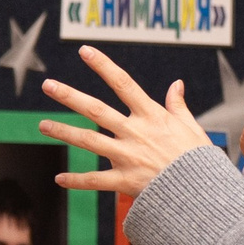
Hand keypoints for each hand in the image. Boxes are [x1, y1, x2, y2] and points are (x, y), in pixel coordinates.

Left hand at [40, 47, 219, 196]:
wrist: (201, 193)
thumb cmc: (197, 159)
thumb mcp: (191, 127)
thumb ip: (178, 105)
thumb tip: (177, 83)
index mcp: (151, 115)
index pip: (123, 83)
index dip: (103, 66)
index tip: (84, 51)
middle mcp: (135, 132)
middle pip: (96, 110)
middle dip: (70, 96)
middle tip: (48, 85)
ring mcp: (127, 156)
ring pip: (88, 141)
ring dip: (63, 131)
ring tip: (43, 125)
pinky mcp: (124, 181)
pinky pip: (95, 180)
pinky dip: (76, 181)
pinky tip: (59, 179)